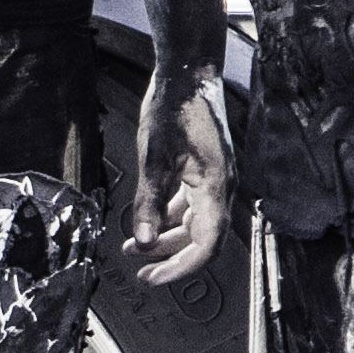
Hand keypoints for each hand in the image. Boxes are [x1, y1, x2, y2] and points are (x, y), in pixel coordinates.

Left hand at [123, 64, 232, 284]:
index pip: (207, 244)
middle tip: (140, 272)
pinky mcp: (205, 171)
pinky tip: (148, 220)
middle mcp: (221, 188)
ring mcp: (215, 179)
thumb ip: (149, 202)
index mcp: (215, 187)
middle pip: (202, 239)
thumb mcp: (154, 157)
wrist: (190, 73)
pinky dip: (170, 217)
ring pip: (195, 223)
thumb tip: (143, 242)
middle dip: (170, 258)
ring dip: (166, 238)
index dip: (182, 267)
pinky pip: (191, 205)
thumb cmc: (174, 109)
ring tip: (132, 246)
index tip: (154, 279)